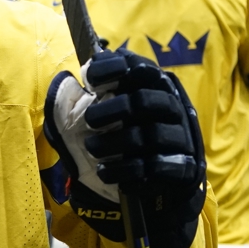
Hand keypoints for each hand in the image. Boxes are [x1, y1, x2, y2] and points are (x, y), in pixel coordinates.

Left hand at [43, 49, 205, 247]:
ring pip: (151, 135)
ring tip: (92, 149)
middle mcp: (171, 107)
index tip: (90, 80)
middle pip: (147, 100)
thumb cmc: (125, 136)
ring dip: (115, 143)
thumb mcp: (104, 113)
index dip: (114, 68)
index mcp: (153, 87)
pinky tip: (106, 173)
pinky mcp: (183, 165)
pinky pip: (157, 166)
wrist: (157, 180)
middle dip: (112, 109)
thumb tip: (65, 82)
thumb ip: (84, 98)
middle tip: (89, 120)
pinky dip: (127, 171)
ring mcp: (180, 136)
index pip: (140, 67)